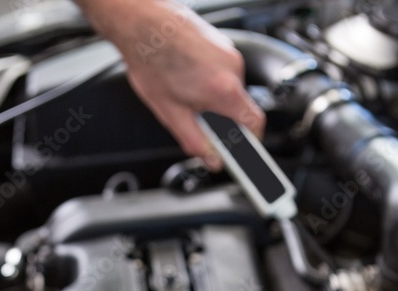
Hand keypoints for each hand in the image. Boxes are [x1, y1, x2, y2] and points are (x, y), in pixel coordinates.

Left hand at [78, 0, 264, 167]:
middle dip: (222, 119)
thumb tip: (212, 159)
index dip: (251, 143)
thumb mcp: (172, 114)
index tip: (245, 154)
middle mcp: (233, 68)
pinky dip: (210, 80)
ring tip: (185, 92)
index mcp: (225, 90)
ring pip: (230, 88)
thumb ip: (196, 142)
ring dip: (213, 98)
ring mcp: (229, 52)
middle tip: (197, 120)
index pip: (255, 124)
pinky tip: (186, 77)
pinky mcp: (222, 43)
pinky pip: (223, 71)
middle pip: (240, 107)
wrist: (142, 22)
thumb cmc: (152, 61)